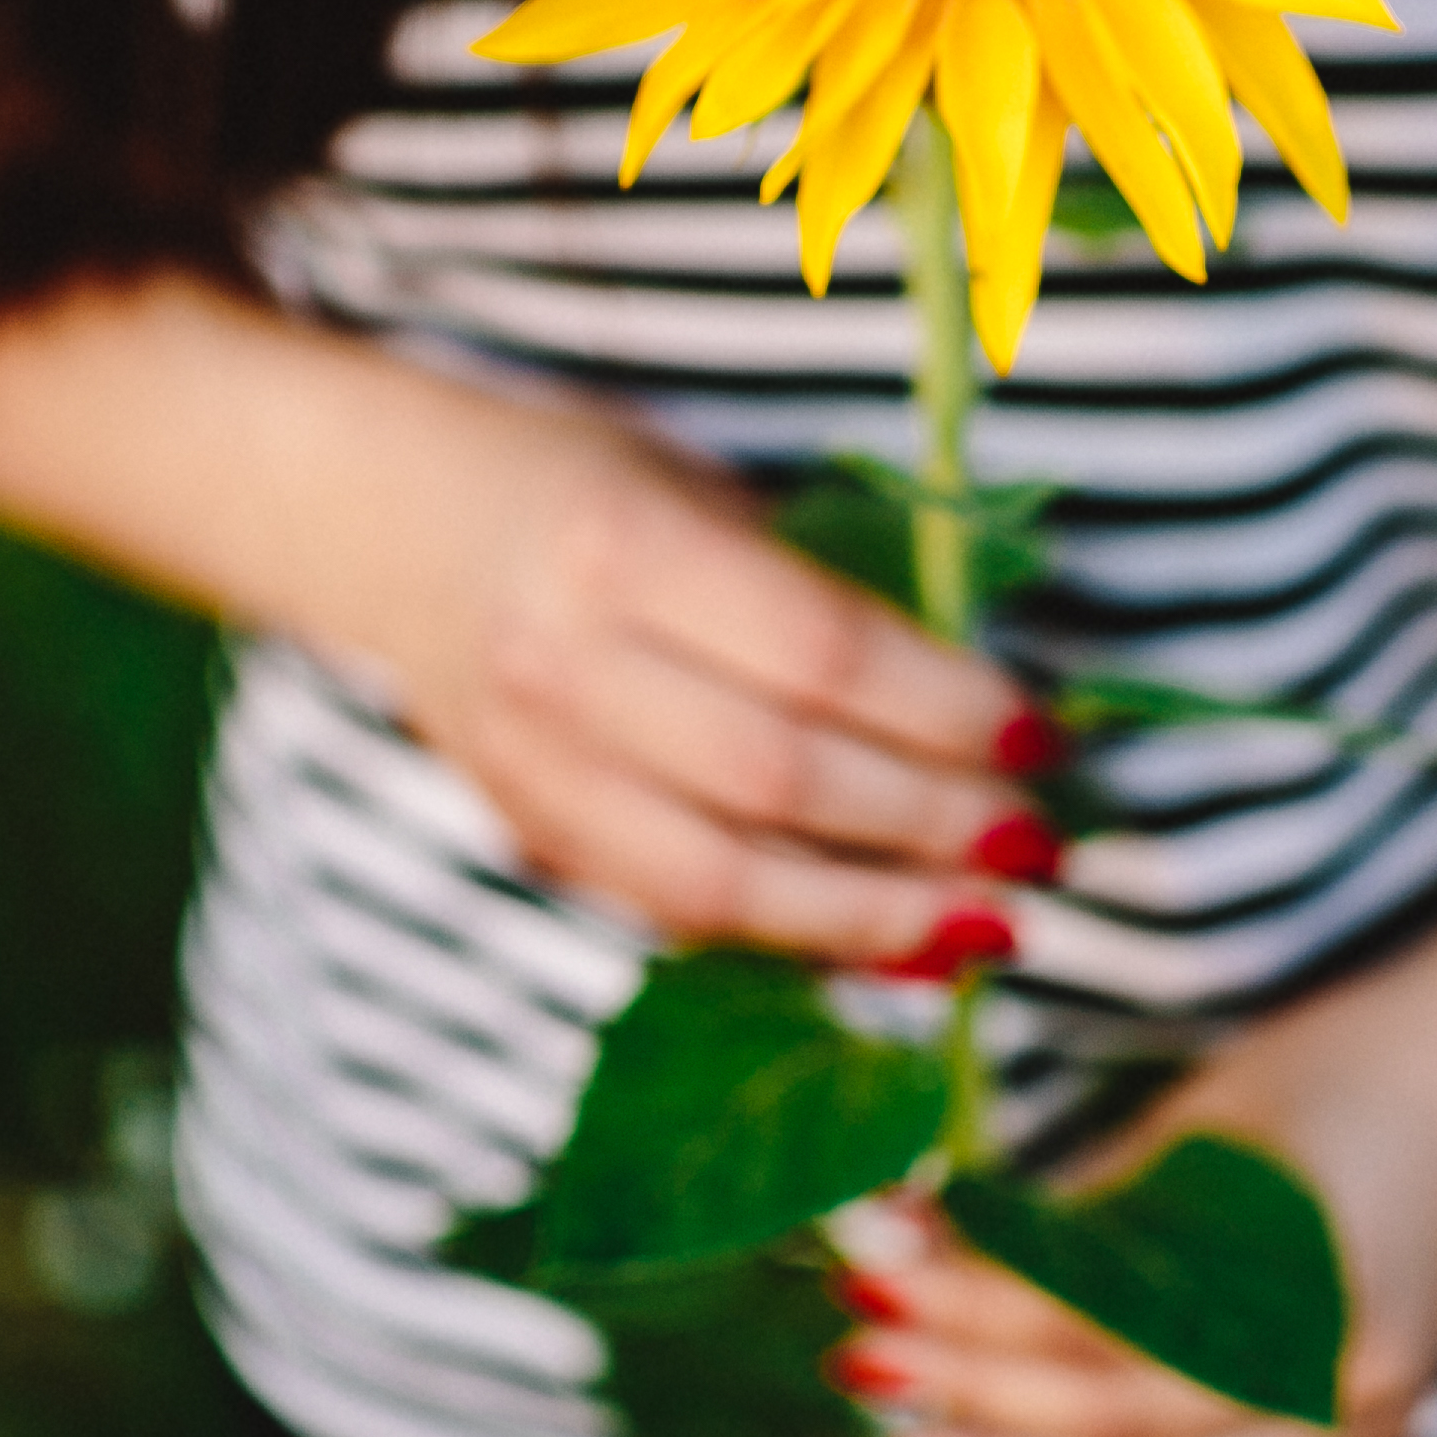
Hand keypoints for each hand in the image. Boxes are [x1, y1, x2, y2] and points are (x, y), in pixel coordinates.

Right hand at [382, 396, 1054, 969]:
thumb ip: (814, 594)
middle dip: (930, 825)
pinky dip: (798, 939)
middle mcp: (566, 666)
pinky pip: (678, 911)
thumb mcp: (698, 490)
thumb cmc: (589, 490)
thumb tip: (986, 714)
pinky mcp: (533, 836)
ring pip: (723, 879)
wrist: (392, 526)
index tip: (1044, 736)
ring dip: (875, 917)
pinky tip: (894, 947)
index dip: (945, 709)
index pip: (817, 654)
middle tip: (1040, 844)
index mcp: (622, 549)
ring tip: (989, 927)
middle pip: (780, 779)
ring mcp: (535, 768)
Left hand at [829, 850, 1436, 1436]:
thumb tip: (934, 1261)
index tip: (871, 1275)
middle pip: (1124, 1432)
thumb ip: (1090, 1213)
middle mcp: (1346, 1376)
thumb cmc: (1346, 1061)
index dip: (970, 1312)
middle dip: (976, 1406)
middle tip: (861, 1369)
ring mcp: (1372, 1424)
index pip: (1096, 1327)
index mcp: (1301, 1273)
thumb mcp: (1205, 1117)